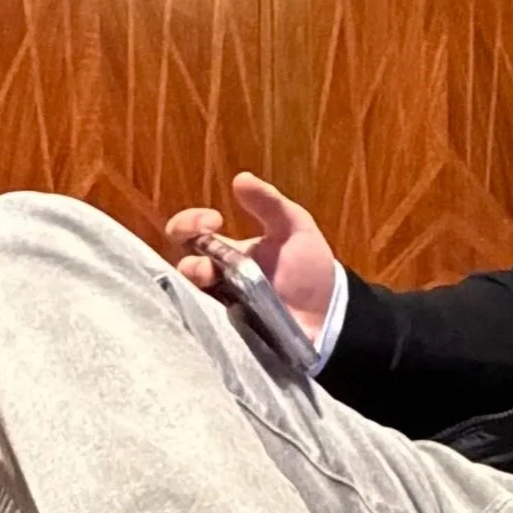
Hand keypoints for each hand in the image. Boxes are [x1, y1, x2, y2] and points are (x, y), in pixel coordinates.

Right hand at [166, 172, 338, 348]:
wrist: (328, 317)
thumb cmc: (310, 269)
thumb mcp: (294, 228)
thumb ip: (270, 204)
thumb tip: (241, 178)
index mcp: (229, 251)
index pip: (191, 233)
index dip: (190, 222)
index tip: (213, 221)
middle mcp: (218, 279)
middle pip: (183, 264)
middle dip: (189, 256)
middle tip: (207, 257)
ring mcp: (220, 307)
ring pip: (187, 295)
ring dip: (195, 283)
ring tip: (213, 280)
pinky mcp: (226, 334)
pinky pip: (202, 325)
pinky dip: (201, 315)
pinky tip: (214, 305)